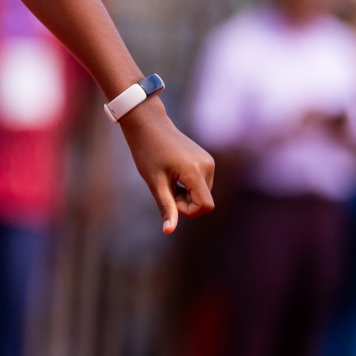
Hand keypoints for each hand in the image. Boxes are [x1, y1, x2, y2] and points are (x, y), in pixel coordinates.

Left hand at [118, 99, 215, 233]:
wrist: (148, 124)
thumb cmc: (147, 151)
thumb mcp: (154, 182)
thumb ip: (166, 206)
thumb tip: (168, 231)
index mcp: (196, 171)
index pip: (205, 206)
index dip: (188, 210)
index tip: (170, 199)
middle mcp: (208, 166)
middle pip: (204, 201)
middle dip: (185, 201)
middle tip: (165, 186)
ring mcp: (209, 161)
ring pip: (203, 193)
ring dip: (186, 193)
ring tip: (168, 177)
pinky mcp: (206, 159)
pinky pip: (202, 183)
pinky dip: (188, 185)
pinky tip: (174, 172)